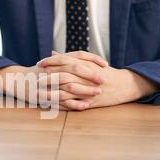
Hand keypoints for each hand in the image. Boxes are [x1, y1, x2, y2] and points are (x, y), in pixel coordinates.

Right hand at [0, 51, 107, 104]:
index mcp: (57, 60)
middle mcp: (54, 68)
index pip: (78, 55)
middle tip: (105, 79)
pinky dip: (74, 103)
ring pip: (70, 84)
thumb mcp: (51, 64)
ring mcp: (49, 82)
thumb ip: (66, 62)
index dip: (93, 59)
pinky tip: (85, 106)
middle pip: (76, 68)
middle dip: (92, 74)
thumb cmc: (36, 73)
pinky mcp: (46, 95)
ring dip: (86, 89)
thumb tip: (83, 61)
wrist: (16, 81)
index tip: (105, 64)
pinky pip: (62, 99)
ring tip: (98, 93)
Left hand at [38, 52, 158, 109]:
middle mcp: (86, 76)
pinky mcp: (91, 102)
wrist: (125, 85)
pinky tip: (51, 106)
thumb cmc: (104, 72)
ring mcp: (88, 90)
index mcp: (85, 64)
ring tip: (38, 95)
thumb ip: (69, 57)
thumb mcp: (88, 62)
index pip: (64, 60)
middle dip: (47, 79)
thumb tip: (52, 53)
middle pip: (62, 76)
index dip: (50, 62)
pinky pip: (74, 104)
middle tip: (35, 81)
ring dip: (50, 94)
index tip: (38, 64)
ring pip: (66, 92)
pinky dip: (61, 105)